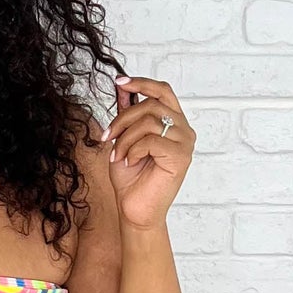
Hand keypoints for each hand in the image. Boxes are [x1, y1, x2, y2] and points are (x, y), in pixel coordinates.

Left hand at [103, 74, 195, 231]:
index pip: (163, 91)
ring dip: (125, 138)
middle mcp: (183, 129)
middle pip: (151, 104)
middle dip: (123, 118)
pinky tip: (129, 162)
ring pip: (150, 122)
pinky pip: (152, 140)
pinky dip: (134, 149)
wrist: (134, 210)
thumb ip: (128, 114)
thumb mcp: (124, 139)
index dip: (142, 83)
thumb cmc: (131, 179)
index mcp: (173, 122)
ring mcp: (185, 143)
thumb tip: (122, 88)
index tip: (120, 82)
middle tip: (107, 136)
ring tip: (118, 155)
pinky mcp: (181, 157)